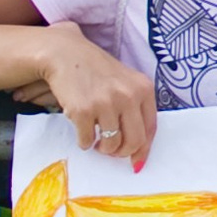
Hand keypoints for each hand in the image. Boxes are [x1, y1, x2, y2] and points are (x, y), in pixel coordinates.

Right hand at [40, 29, 160, 169]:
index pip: (151, 128)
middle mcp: (128, 95)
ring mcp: (106, 103)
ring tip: (96, 139)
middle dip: (122, 152)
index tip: (136, 162)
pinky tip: (81, 131)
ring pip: (111, 144)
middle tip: (111, 150)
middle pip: (134, 141)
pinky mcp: (83, 110)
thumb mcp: (125, 82)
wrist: (65, 54)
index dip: (144, 150)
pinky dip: (84, 142)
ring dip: (102, 148)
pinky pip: (87, 141)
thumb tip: (139, 151)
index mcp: (143, 88)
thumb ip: (135, 109)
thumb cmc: (96, 71)